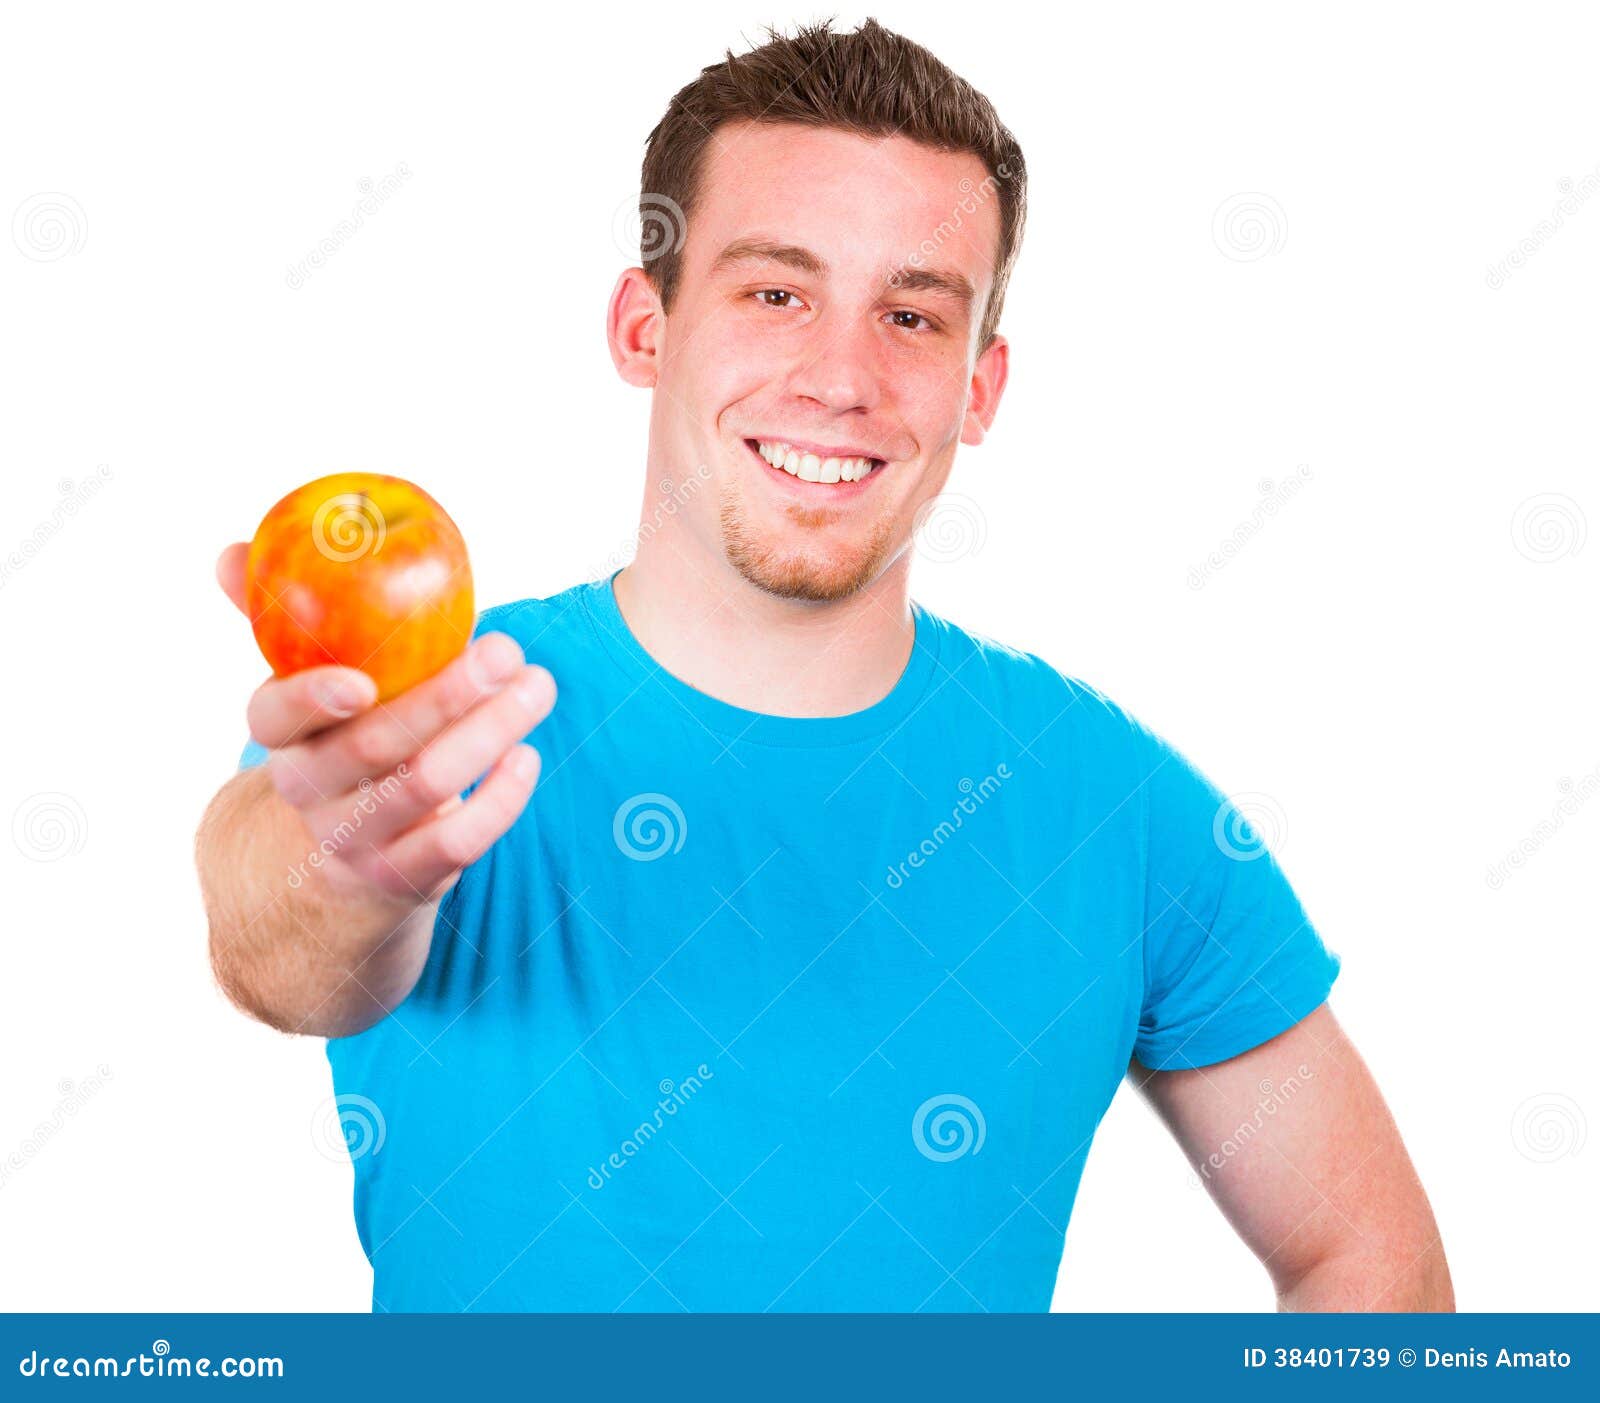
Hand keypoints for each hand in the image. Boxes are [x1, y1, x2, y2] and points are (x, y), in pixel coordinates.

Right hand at [216, 542, 555, 903]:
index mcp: (283, 737)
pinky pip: (456, 842)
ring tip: (538, 687)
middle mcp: (311, 791)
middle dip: (446, 694)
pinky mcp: (406, 878)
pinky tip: (527, 756)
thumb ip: (280, 621)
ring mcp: (357, 839)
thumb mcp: (308, 691)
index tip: (362, 679)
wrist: (341, 865)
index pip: (273, 718)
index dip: (311, 699)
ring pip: (424, 787)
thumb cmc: (343, 743)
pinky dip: (499, 800)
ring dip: (489, 733)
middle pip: (373, 745)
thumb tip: (230, 552)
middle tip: (507, 649)